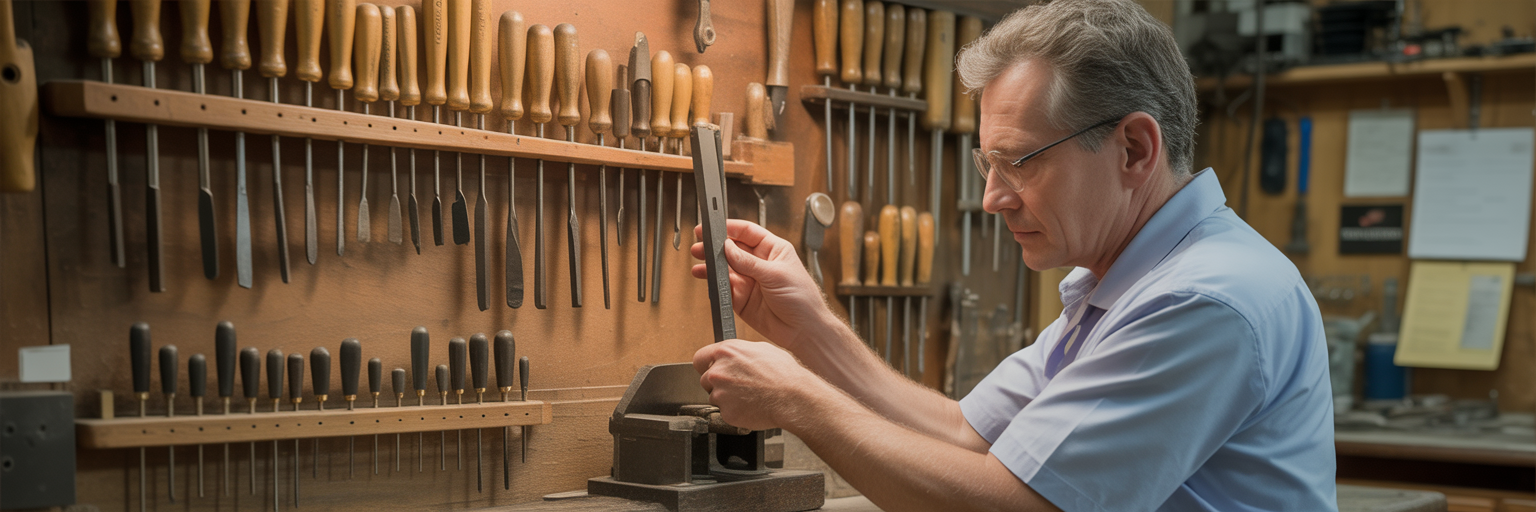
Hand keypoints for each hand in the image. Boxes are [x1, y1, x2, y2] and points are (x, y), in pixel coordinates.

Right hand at [691, 220, 834, 351]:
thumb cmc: (802, 300)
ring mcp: (750, 281)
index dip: (730, 228)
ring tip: (699, 263)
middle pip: (732, 249)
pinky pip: (724, 288)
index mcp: (773, 250)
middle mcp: (760, 264)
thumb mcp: (776, 274)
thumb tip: (728, 247)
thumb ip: (748, 262)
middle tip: (700, 245)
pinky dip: (713, 283)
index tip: (713, 226)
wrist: (803, 331)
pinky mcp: (742, 299)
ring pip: (725, 268)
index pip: (748, 232)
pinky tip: (706, 279)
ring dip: (711, 265)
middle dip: (716, 246)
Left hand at [694, 340, 827, 430]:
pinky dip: (735, 412)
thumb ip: (740, 351)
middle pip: (705, 380)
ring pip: (715, 397)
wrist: (792, 398)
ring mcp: (720, 393)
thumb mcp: (762, 349)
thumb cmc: (783, 374)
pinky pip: (725, 412)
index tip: (710, 370)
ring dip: (727, 398)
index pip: (700, 358)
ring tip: (748, 396)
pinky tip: (750, 406)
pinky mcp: (726, 412)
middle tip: (738, 386)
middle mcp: (718, 372)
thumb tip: (734, 354)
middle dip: (718, 384)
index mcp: (726, 352)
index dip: (706, 365)